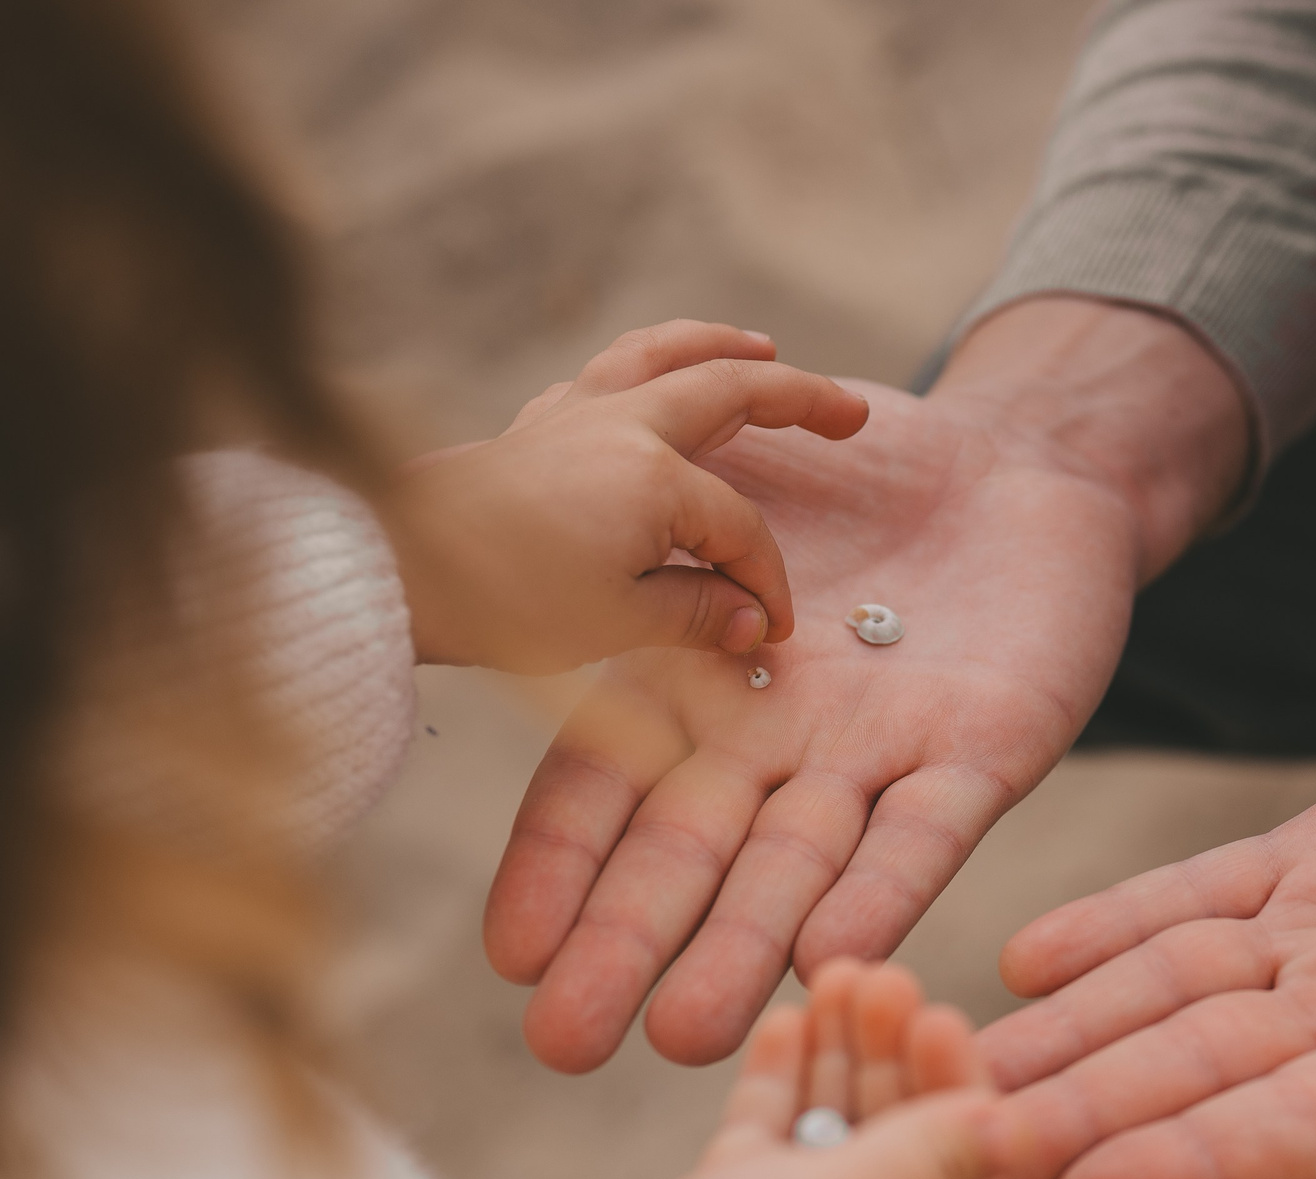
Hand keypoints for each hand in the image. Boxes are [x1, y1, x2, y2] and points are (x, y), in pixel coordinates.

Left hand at [391, 321, 866, 671]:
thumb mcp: (616, 623)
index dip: (764, 583)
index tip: (772, 629)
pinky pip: (606, 372)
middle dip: (799, 396)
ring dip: (718, 344)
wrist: (393, 569)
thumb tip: (752, 623)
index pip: (739, 530)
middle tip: (851, 413)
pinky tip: (653, 380)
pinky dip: (646, 363)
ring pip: (660, 354)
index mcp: (653, 477)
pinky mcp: (535, 428)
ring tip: (761, 343)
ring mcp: (574, 416)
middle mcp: (620, 426)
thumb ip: (696, 614)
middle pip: (729, 390)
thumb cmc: (502, 600)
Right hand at [484, 300, 1250, 1071]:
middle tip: (566, 1043)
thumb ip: (653, 510)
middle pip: (690, 856)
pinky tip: (837, 957)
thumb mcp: (734, 473)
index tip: (510, 955)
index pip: (607, 785)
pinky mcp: (981, 756)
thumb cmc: (863, 466)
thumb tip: (550, 512)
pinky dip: (883, 891)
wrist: (1021, 467)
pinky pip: (926, 832)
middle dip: (629, 947)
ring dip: (743, 949)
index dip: (561, 865)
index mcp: (694, 680)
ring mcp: (875, 758)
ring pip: (799, 869)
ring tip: (688, 1039)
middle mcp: (775, 744)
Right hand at [510, 960, 1003, 1178]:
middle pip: (903, 1128)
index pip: (971, 1157)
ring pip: (834, 1120)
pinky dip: (781, 1077)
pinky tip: (786, 1019)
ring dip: (841, 1052)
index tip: (937, 1016)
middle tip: (883, 975)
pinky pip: (768, 1130)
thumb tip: (1017, 1120)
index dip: (960, 1083)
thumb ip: (932, 1151)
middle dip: (896, 1052)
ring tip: (835, 973)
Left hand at [982, 647, 1315, 1178]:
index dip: (1192, 1161)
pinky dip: (1122, 917)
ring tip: (945, 1058)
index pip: (1302, 1134)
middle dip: (1077, 1105)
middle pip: (1201, 1073)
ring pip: (1178, 987)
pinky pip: (1208, 889)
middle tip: (944, 1139)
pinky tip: (1027, 948)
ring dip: (1068, 1025)